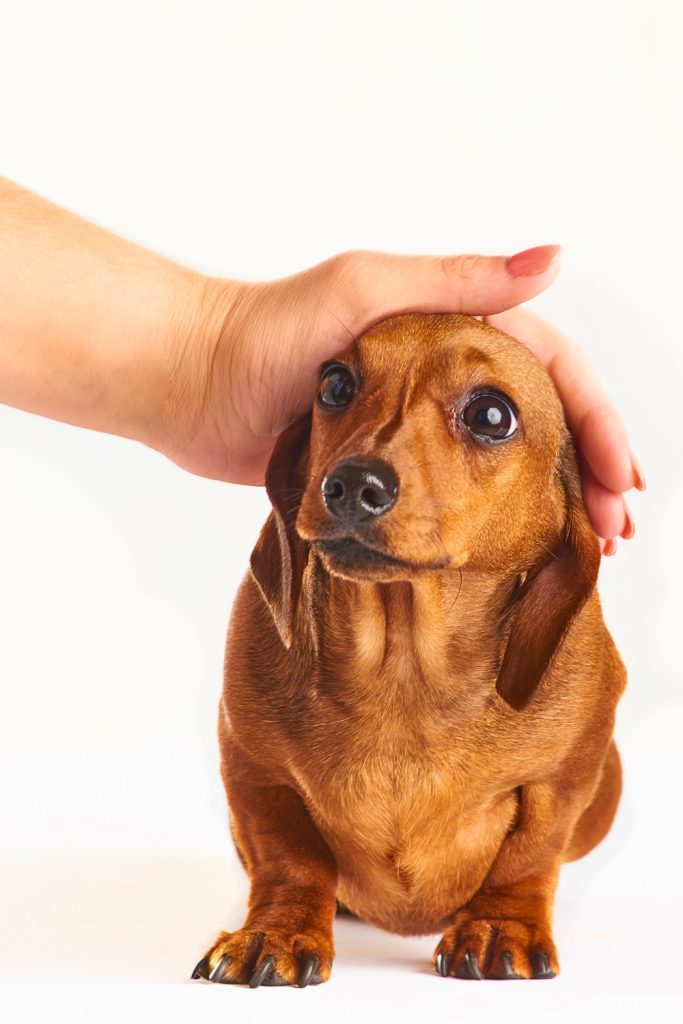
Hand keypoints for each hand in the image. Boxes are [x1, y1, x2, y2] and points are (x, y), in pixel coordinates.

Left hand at [160, 246, 641, 548]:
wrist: (192, 384)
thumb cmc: (268, 331)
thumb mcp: (364, 290)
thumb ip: (455, 279)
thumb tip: (556, 257)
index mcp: (451, 329)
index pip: (551, 370)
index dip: (598, 421)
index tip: (624, 476)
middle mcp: (442, 376)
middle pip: (539, 423)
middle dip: (588, 471)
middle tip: (616, 525)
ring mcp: (415, 425)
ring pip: (504, 462)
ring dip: (551, 500)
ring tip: (587, 546)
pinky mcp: (383, 465)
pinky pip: (454, 491)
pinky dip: (495, 517)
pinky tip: (518, 548)